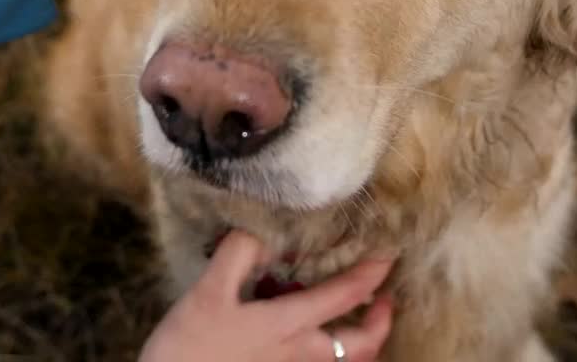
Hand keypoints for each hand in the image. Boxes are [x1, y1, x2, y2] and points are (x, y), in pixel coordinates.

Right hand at [138, 230, 394, 361]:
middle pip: (361, 346)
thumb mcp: (207, 293)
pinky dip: (327, 355)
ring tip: (352, 319)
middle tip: (384, 301)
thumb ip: (238, 255)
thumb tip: (262, 228)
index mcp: (287, 326)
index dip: (372, 273)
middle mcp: (299, 357)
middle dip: (380, 323)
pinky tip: (306, 339)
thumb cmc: (188, 350)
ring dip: (357, 342)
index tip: (388, 254)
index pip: (344, 295)